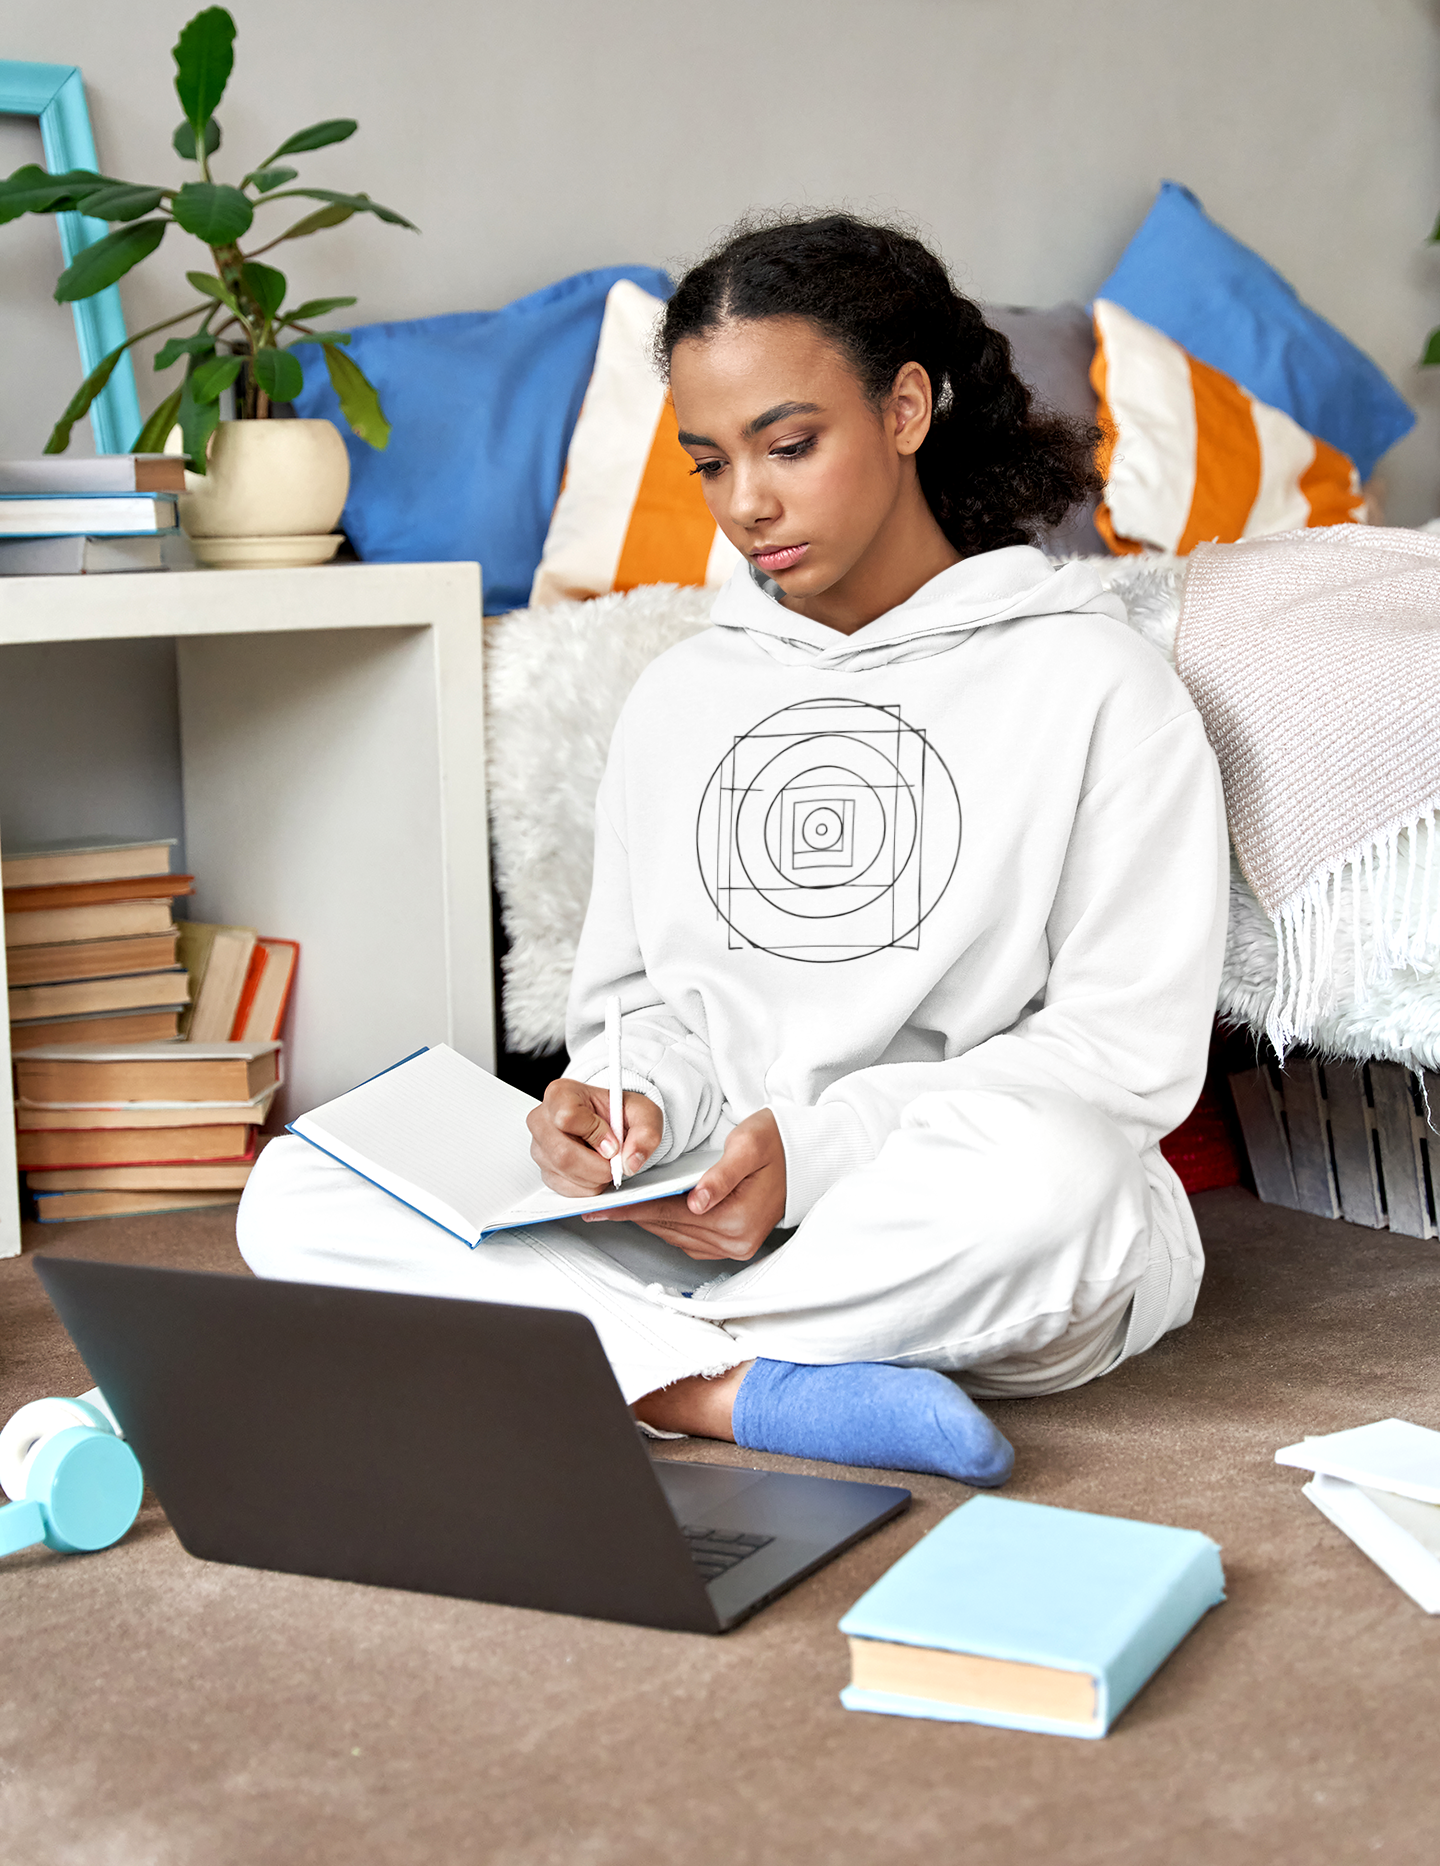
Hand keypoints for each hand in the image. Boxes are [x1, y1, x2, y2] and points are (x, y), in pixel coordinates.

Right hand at [526, 1078, 662, 1195]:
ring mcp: (539, 1147)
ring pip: (564, 1174)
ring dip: (595, 1177)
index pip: (567, 1117)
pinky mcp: (545, 1171)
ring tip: (605, 1162)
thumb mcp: (643, 1112)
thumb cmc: (620, 1113)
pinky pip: (566, 1188)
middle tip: (614, 1160)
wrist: (612, 1124)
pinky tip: (595, 1170)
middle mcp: (543, 1120)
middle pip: (563, 1154)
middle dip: (597, 1165)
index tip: (613, 1141)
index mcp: (561, 1094)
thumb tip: (630, 1161)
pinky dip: (588, 1186)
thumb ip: (645, 1132)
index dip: (595, 1134)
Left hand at [584, 1108, 785, 1261]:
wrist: (805, 1156)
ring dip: (647, 1222)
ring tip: (616, 1209)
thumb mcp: (747, 1147)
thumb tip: (698, 1202)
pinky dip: (667, 1226)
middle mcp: (736, 1242)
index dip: (634, 1209)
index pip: (673, 1215)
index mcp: (738, 1220)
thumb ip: (720, 1176)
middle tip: (599, 1208)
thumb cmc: (776, 1144)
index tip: (604, 1208)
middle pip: (671, 1229)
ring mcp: (735, 1247)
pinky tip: (649, 1212)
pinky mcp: (732, 1244)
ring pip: (676, 1237)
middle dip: (634, 1217)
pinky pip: (689, 1239)